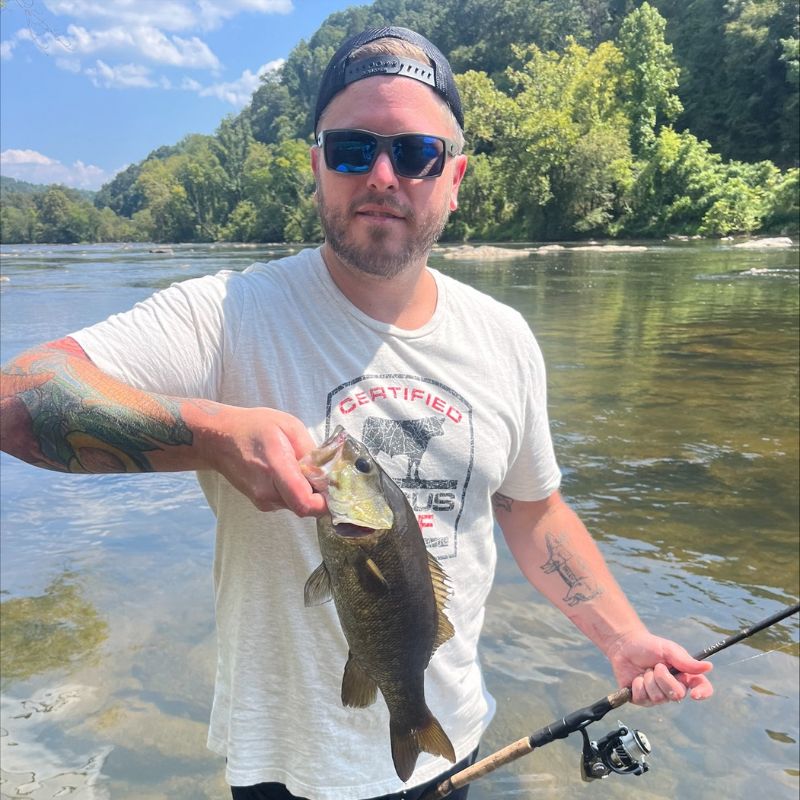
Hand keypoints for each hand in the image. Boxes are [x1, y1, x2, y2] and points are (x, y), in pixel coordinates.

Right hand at [203, 405, 326, 516]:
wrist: (219, 439)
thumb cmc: (253, 428)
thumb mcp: (288, 426)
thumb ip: (310, 450)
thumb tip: (328, 470)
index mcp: (276, 468)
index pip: (305, 502)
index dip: (325, 502)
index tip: (334, 488)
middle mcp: (267, 491)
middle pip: (305, 506)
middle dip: (319, 494)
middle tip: (321, 473)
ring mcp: (262, 500)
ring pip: (297, 505)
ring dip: (306, 492)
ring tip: (300, 468)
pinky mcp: (261, 503)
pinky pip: (287, 502)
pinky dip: (295, 492)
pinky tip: (289, 473)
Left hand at [606, 630, 713, 706]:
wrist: (625, 646)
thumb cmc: (649, 646)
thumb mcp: (668, 650)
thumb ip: (686, 661)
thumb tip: (708, 666)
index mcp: (684, 676)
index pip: (702, 688)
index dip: (702, 693)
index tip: (695, 694)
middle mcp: (673, 689)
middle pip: (677, 694)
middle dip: (663, 678)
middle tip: (656, 666)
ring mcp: (657, 696)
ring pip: (658, 697)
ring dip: (648, 680)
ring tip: (645, 670)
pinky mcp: (642, 699)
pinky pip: (642, 698)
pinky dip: (637, 685)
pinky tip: (636, 678)